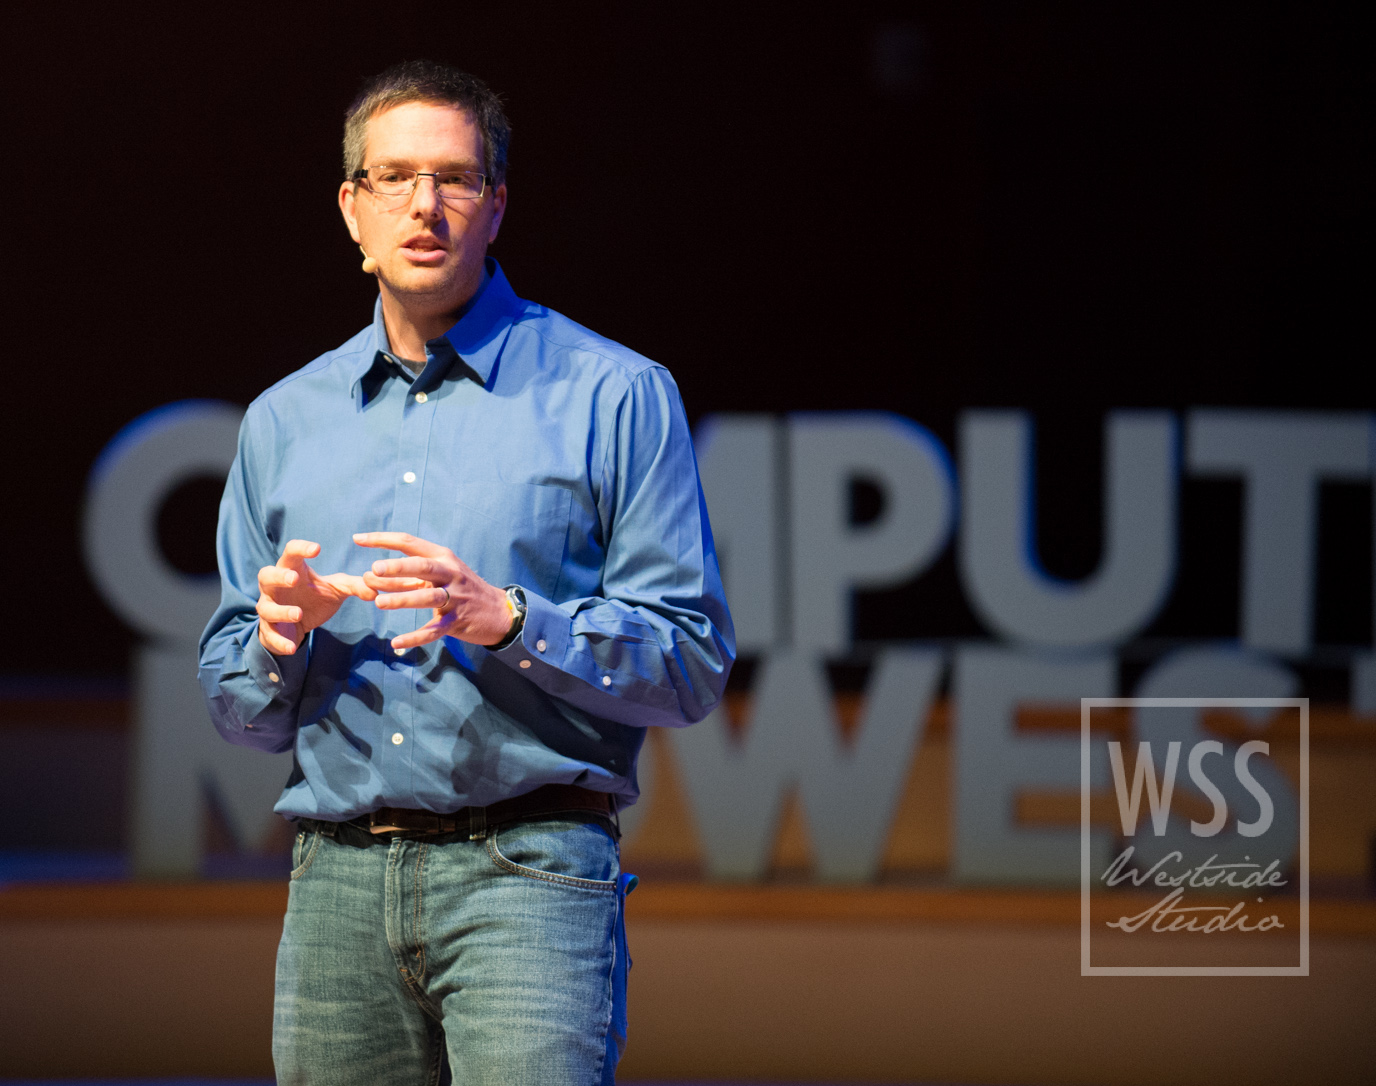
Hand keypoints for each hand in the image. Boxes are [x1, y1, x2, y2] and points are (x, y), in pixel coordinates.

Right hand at [256, 539, 376, 655]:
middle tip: (294, 579)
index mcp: (292, 570)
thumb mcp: (336, 589)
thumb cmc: (315, 598)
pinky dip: (280, 641)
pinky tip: (292, 647)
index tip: (317, 548)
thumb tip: (376, 589)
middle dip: (278, 576)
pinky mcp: (269, 629)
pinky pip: (270, 635)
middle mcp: (275, 587)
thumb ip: (355, 586)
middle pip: (266, 575)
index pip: (291, 553)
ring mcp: (270, 607)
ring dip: (281, 611)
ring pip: (265, 608)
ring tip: (297, 614)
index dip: (301, 548)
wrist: (299, 626)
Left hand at [354, 531, 511, 649]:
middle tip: (374, 569)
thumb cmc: (462, 589)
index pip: (410, 543)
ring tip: (379, 603)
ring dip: (402, 600)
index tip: (358, 539)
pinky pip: (433, 630)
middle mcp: (450, 574)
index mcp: (443, 557)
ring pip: (427, 598)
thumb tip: (372, 575)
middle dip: (398, 567)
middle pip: (423, 566)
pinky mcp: (456, 622)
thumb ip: (408, 576)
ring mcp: (455, 598)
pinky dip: (415, 637)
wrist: (499, 612)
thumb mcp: (441, 575)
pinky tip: (396, 644)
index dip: (383, 540)